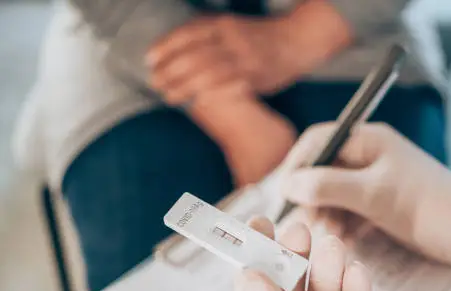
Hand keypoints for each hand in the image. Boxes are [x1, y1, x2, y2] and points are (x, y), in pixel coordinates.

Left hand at [148, 1, 351, 98]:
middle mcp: (232, 39)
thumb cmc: (259, 37)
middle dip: (170, 70)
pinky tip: (195, 102)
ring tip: (169, 96)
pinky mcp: (255, 76)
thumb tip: (176, 51)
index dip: (166, 46)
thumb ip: (208, 36)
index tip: (149, 59)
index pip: (188, 33)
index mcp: (223, 24)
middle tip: (155, 82)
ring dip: (184, 86)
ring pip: (207, 73)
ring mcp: (244, 58)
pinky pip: (227, 86)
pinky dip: (209, 94)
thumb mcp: (232, 26)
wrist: (296, 41)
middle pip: (194, 54)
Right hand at [279, 123, 450, 275]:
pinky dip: (344, 224)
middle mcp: (369, 155)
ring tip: (332, 236)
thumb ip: (326, 185)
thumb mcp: (372, 193)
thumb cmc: (425, 206)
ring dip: (327, 214)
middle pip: (323, 170)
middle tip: (311, 224)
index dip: (296, 165)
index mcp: (368, 139)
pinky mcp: (381, 203)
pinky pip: (350, 209)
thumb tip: (288, 184)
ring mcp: (375, 180)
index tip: (284, 195)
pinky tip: (348, 239)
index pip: (318, 142)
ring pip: (334, 194)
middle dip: (312, 197)